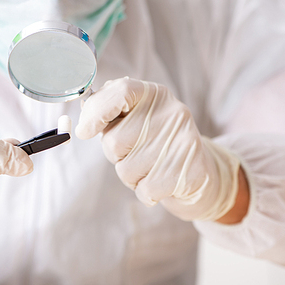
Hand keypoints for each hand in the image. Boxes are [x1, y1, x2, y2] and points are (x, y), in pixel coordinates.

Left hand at [76, 78, 239, 220]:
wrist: (199, 172)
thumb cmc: (156, 144)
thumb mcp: (136, 119)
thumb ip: (110, 113)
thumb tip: (84, 124)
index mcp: (154, 94)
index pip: (121, 92)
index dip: (96, 111)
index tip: (85, 131)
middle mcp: (172, 113)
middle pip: (115, 141)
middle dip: (116, 155)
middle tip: (135, 153)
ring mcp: (183, 141)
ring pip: (126, 170)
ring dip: (131, 176)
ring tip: (150, 167)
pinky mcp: (190, 171)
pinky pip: (144, 190)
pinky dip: (145, 192)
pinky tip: (160, 182)